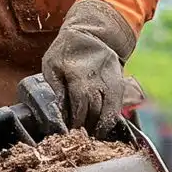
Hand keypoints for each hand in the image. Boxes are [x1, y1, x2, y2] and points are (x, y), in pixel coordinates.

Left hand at [42, 0, 135, 136]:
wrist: (92, 34)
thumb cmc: (66, 50)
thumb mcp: (52, 63)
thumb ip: (56, 86)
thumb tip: (59, 109)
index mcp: (79, 74)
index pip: (80, 102)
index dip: (76, 119)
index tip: (70, 131)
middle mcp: (98, 78)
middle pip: (95, 109)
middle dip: (87, 126)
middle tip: (79, 138)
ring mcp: (111, 81)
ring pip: (109, 109)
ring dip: (100, 126)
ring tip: (92, 136)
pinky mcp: (118, 84)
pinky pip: (117, 105)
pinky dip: (111, 119)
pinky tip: (103, 127)